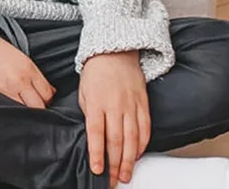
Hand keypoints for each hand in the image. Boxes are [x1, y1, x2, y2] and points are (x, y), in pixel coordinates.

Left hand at [79, 52, 150, 186]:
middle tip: (112, 180)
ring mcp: (131, 106)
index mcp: (96, 102)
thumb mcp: (83, 91)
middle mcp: (115, 105)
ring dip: (128, 160)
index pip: (96, 133)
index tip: (96, 169)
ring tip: (125, 175)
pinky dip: (142, 145)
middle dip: (114, 164)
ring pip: (132, 139)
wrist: (115, 53)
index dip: (97, 153)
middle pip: (116, 141)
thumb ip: (88, 113)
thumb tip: (92, 136)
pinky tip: (137, 156)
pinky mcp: (143, 105)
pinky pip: (145, 129)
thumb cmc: (95, 72)